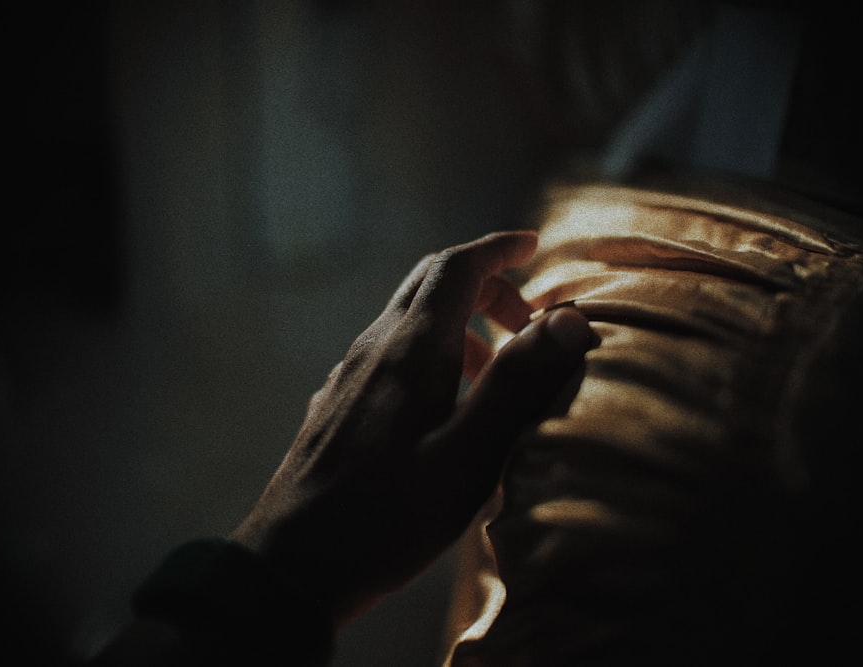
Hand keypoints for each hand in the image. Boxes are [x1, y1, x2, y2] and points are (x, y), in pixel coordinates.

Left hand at [230, 231, 595, 626]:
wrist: (293, 564)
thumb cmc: (389, 516)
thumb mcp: (468, 456)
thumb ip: (517, 383)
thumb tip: (569, 317)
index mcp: (411, 350)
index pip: (457, 267)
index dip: (498, 249)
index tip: (532, 246)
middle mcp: (373, 349)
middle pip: (430, 284)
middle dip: (484, 285)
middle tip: (525, 322)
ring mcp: (347, 376)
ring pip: (407, 321)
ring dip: (458, 326)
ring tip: (491, 373)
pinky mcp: (335, 405)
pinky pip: (388, 356)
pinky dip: (428, 356)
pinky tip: (439, 409)